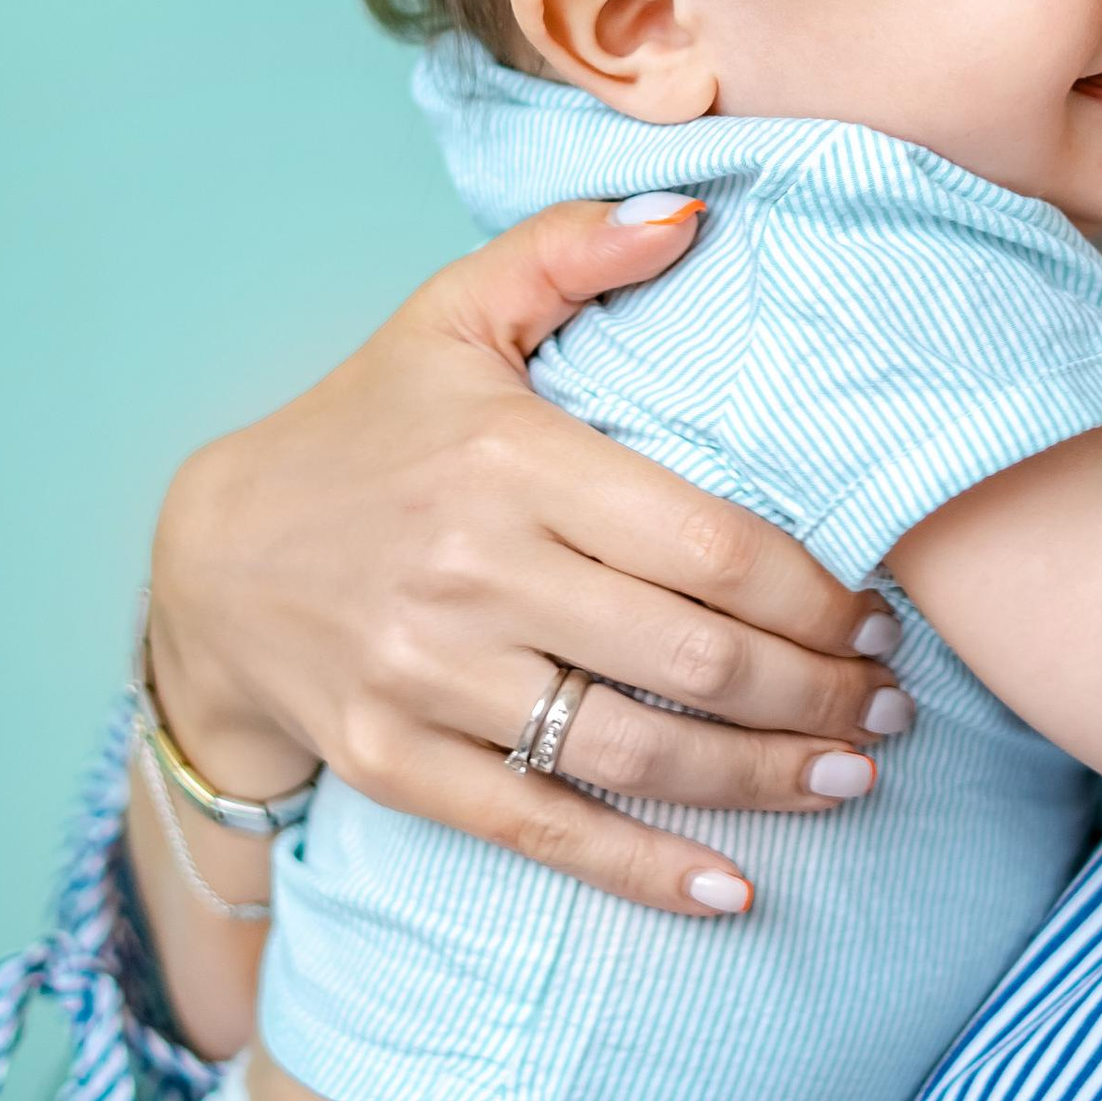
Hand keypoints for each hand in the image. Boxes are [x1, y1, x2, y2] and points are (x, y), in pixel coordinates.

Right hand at [145, 199, 907, 917]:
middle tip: (890, 703)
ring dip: (765, 779)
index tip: (878, 613)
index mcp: (511, 462)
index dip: (814, 593)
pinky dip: (646, 871)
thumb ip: (571, 249)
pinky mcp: (397, 764)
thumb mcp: (452, 314)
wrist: (211, 557)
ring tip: (854, 774)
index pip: (708, 545)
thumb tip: (695, 211)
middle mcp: (473, 574)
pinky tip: (736, 889)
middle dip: (816, 691)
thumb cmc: (364, 429)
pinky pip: (544, 831)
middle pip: (694, 658)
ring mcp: (431, 679)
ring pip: (637, 753)